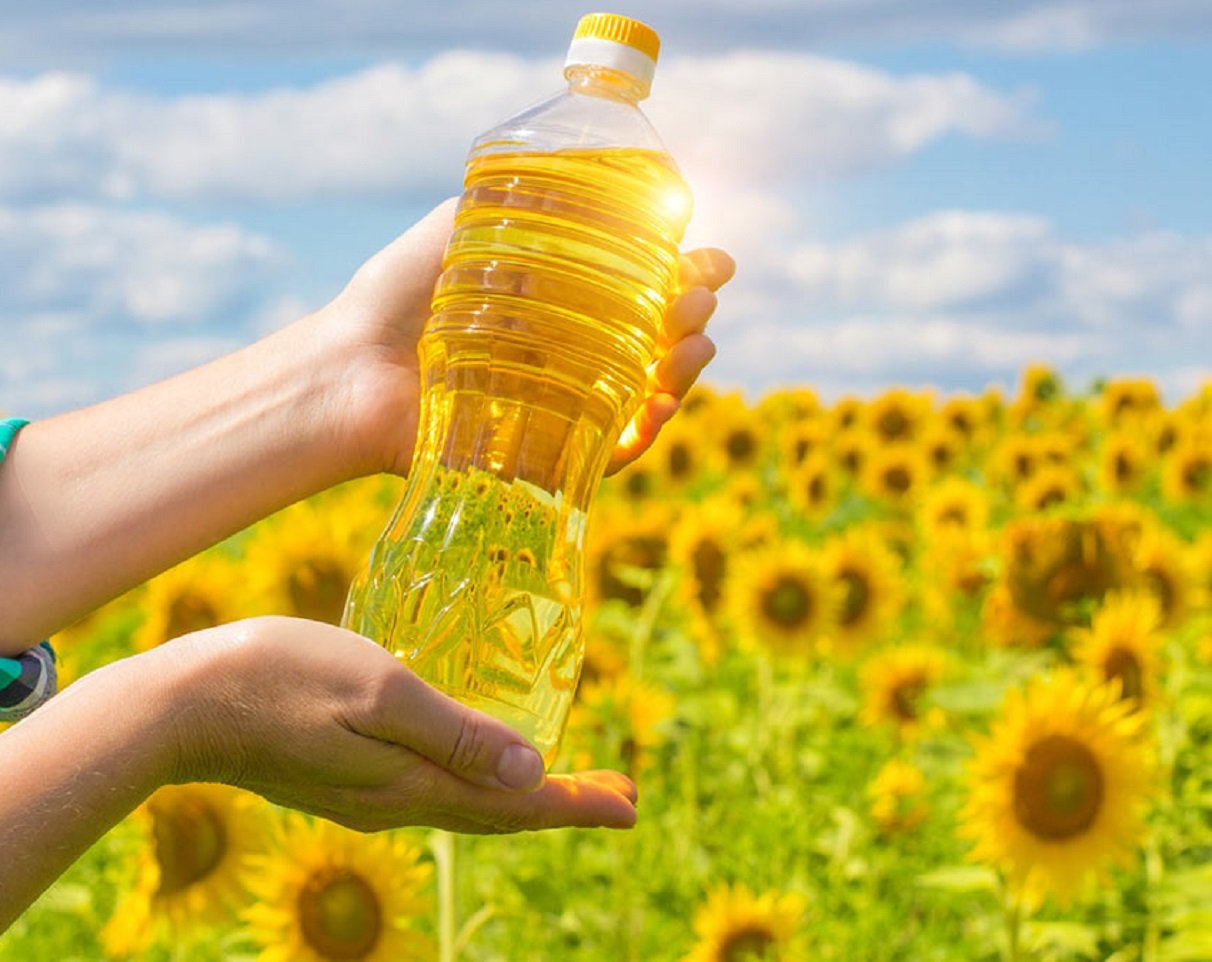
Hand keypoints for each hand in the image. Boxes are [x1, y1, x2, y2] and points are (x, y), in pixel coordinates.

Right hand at [167, 616, 637, 832]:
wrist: (182, 703)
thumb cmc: (283, 678)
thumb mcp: (382, 693)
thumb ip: (457, 735)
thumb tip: (535, 771)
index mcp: (413, 784)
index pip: (517, 805)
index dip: (578, 803)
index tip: (629, 802)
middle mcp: (397, 800)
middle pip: (499, 809)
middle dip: (563, 802)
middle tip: (616, 792)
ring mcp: (367, 793)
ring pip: (466, 799)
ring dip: (522, 791)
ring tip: (562, 778)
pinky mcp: (343, 775)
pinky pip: (432, 784)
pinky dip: (475, 776)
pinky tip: (475, 752)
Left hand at [320, 198, 734, 476]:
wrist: (348, 368)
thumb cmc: (396, 296)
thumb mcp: (460, 226)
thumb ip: (521, 198)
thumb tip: (602, 171)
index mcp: (559, 304)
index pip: (641, 291)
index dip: (683, 276)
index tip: (710, 260)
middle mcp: (569, 355)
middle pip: (654, 341)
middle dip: (691, 316)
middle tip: (701, 295)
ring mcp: (563, 406)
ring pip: (646, 394)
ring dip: (684, 368)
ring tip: (695, 340)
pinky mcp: (547, 454)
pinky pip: (613, 449)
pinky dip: (648, 428)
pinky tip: (666, 398)